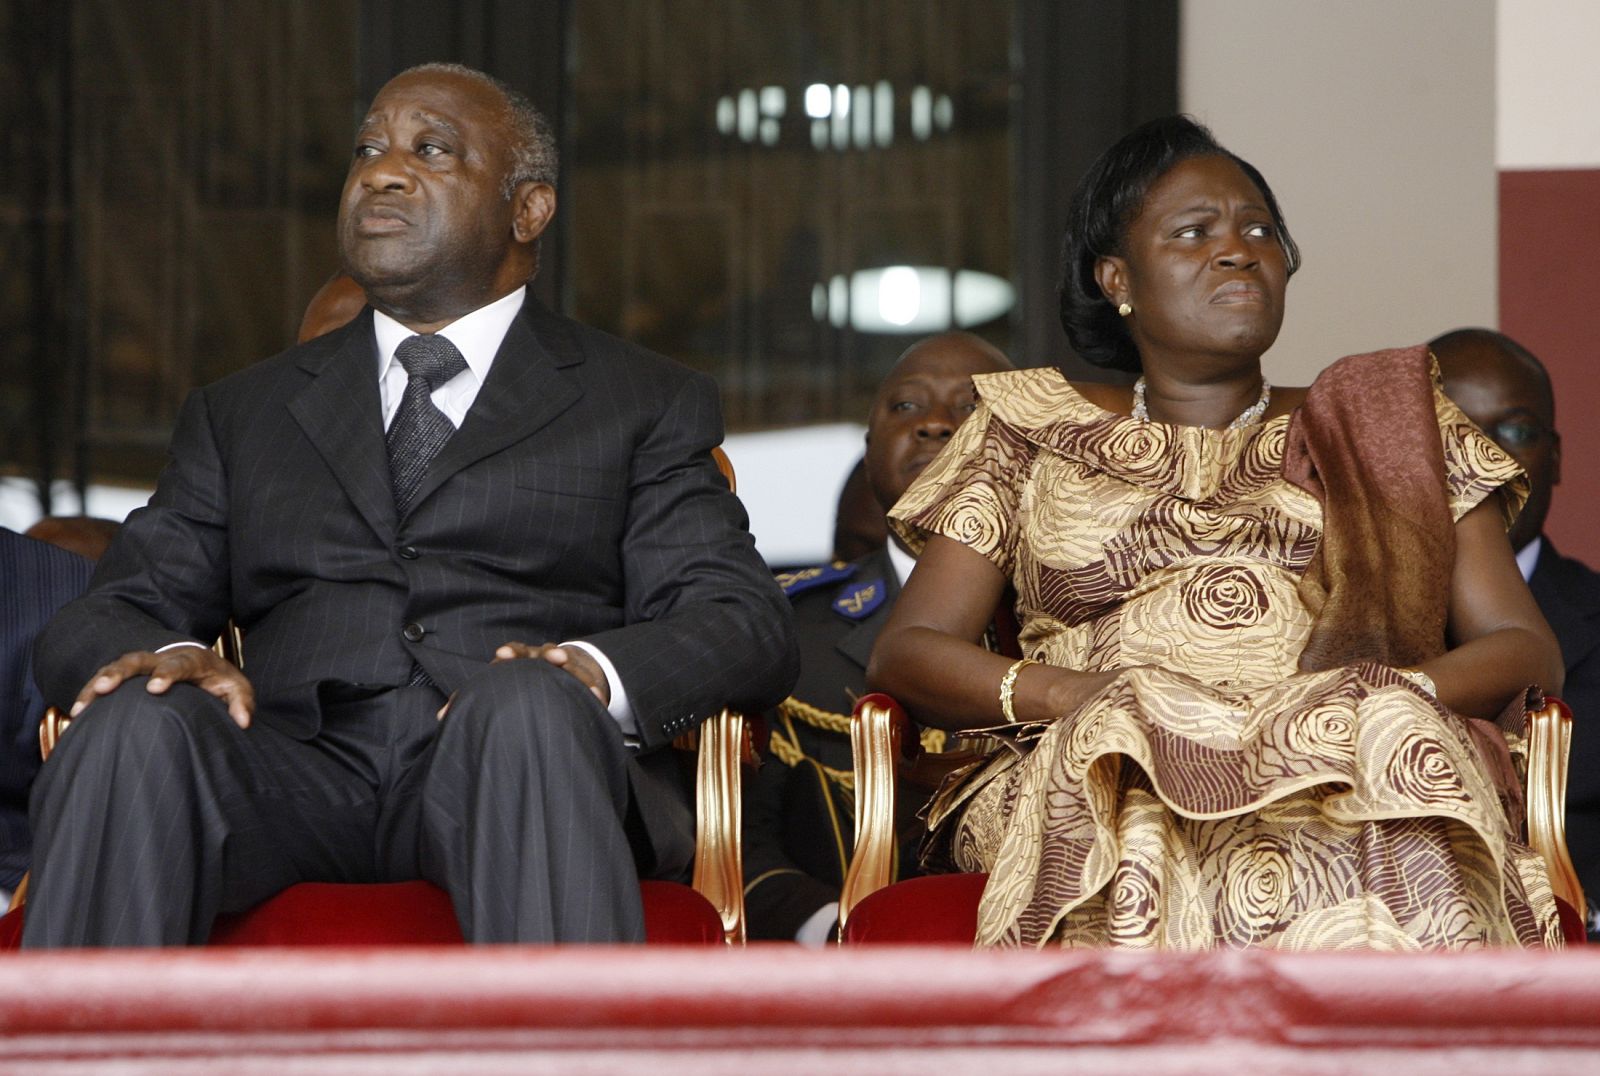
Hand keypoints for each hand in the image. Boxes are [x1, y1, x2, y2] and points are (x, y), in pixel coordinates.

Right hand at [71, 647, 255, 728]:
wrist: (204, 667)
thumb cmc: (221, 682)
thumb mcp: (237, 690)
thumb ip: (241, 703)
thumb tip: (243, 722)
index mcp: (192, 660)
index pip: (178, 664)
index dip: (166, 674)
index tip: (154, 688)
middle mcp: (163, 658)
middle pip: (138, 660)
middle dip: (119, 673)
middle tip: (104, 688)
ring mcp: (144, 665)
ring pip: (116, 668)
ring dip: (97, 684)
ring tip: (80, 708)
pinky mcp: (130, 675)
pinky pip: (107, 680)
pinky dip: (91, 693)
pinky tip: (77, 713)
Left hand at [437, 641, 612, 719]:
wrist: (555, 672)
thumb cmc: (518, 685)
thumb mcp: (498, 689)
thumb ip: (472, 702)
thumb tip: (442, 717)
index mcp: (516, 660)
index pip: (512, 652)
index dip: (510, 652)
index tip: (504, 654)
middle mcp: (538, 658)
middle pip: (542, 651)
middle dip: (547, 653)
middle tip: (555, 657)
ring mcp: (560, 664)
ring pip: (567, 662)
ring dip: (572, 667)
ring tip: (577, 674)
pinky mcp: (579, 675)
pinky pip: (586, 680)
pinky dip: (590, 689)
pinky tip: (598, 699)